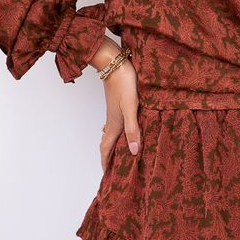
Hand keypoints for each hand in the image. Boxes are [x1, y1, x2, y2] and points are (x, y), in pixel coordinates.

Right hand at [95, 47, 140, 173]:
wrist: (115, 64)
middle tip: (114, 169)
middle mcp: (112, 120)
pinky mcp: (119, 104)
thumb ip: (133, 129)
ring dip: (114, 145)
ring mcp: (115, 112)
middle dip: (109, 157)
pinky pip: (117, 124)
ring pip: (112, 133)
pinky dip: (120, 133)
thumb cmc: (124, 85)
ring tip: (120, 154)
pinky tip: (127, 131)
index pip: (106, 148)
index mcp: (114, 124)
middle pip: (108, 143)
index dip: (105, 162)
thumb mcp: (131, 108)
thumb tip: (134, 151)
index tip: (107, 176)